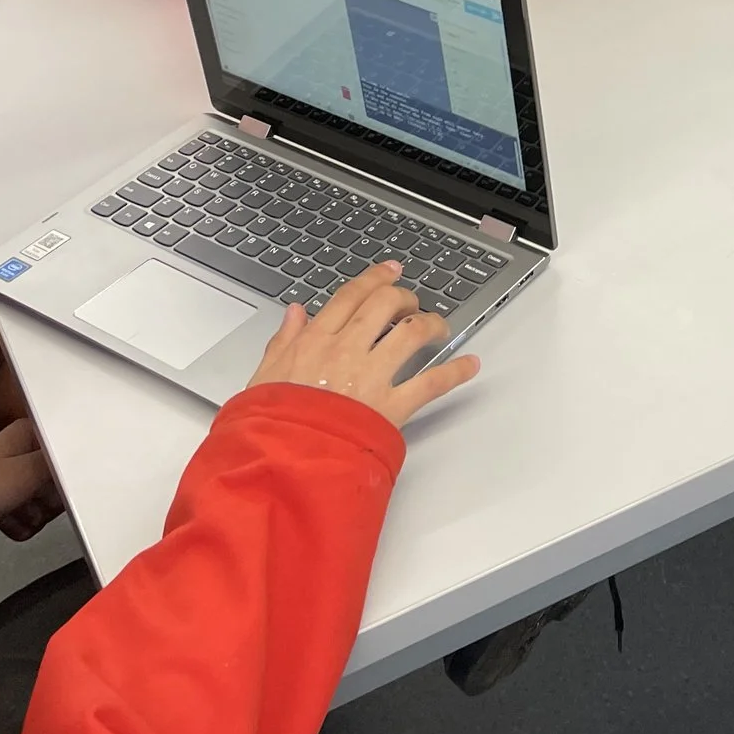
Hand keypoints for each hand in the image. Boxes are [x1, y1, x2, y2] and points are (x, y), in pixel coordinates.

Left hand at [0, 416, 65, 540]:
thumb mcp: (31, 471)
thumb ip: (62, 462)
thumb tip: (91, 450)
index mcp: (31, 434)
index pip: (67, 452)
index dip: (67, 475)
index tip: (60, 489)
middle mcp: (24, 450)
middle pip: (56, 479)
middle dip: (47, 500)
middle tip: (33, 505)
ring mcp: (12, 475)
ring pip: (41, 499)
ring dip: (32, 514)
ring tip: (15, 517)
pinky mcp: (3, 497)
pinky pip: (26, 511)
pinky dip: (19, 522)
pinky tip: (9, 525)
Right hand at [245, 260, 479, 428]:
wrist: (283, 463)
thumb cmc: (271, 425)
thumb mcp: (264, 376)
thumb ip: (282, 341)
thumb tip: (295, 312)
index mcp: (315, 342)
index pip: (350, 296)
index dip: (375, 278)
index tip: (390, 271)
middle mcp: (347, 351)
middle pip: (385, 305)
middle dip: (405, 297)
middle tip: (412, 302)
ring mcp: (371, 377)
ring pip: (411, 332)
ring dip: (431, 324)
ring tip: (439, 327)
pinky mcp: (391, 407)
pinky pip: (431, 383)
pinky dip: (455, 372)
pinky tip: (470, 365)